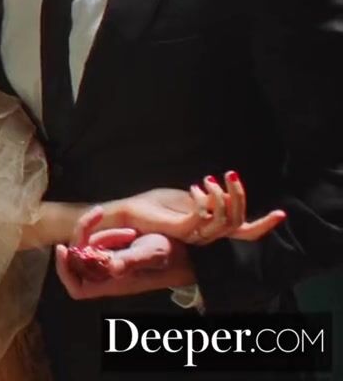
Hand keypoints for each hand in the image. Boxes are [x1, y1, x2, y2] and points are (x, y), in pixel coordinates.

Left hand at [57, 233, 195, 299]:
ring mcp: (112, 264)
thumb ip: (131, 260)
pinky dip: (109, 232)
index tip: (63, 248)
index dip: (65, 271)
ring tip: (130, 232)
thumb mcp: (152, 254)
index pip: (77, 288)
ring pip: (90, 248)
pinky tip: (129, 231)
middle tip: (96, 218)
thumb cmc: (172, 256)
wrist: (188, 250)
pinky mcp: (118, 253)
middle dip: (84, 238)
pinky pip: (102, 242)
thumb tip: (110, 267)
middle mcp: (108, 276)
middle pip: (78, 261)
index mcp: (113, 283)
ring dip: (102, 234)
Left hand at [99, 172, 284, 245]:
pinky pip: (203, 217)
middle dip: (239, 195)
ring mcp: (193, 235)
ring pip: (224, 221)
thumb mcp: (188, 197)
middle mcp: (205, 235)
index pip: (243, 232)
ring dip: (220, 195)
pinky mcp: (180, 230)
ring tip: (208, 179)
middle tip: (229, 174)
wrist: (128, 212)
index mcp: (210, 228)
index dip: (264, 225)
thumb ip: (208, 198)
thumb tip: (223, 191)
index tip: (281, 213)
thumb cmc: (155, 204)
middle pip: (238, 222)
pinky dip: (204, 199)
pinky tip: (195, 187)